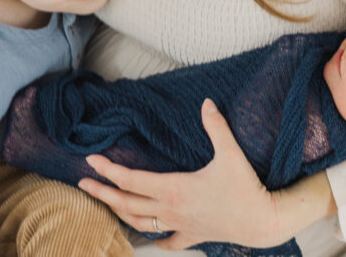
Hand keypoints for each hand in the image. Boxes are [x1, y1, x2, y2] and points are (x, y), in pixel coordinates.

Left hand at [78, 99, 288, 249]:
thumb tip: (207, 103)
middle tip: (83, 183)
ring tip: (106, 204)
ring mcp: (179, 225)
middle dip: (102, 192)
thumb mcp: (231, 154)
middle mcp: (171, 209)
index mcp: (175, 188)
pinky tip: (149, 236)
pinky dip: (154, 239)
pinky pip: (167, 241)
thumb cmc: (246, 188)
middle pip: (126, 203)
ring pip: (139, 223)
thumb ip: (216, 127)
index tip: (92, 161)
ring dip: (119, 213)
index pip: (132, 180)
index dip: (109, 170)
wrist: (262, 221)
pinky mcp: (192, 235)